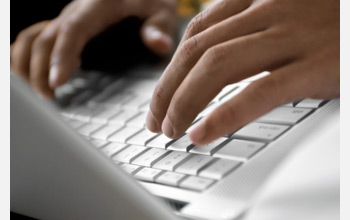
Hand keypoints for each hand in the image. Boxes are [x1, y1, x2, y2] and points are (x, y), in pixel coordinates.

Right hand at [11, 0, 176, 97]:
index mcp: (96, 7)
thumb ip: (158, 26)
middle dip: (39, 69)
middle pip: (45, 38)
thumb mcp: (161, 8)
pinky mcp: (66, 25)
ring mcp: (68, 19)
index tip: (57, 81)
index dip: (61, 56)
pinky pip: (37, 36)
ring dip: (28, 63)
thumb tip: (160, 45)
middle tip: (47, 97)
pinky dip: (28, 55)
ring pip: (34, 37)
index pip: (72, 31)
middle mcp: (76, 12)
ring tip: (39, 91)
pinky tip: (36, 74)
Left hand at [146, 0, 338, 144]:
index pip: (197, 32)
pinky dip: (223, 116)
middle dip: (167, 89)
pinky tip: (201, 133)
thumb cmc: (334, 25)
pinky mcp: (316, 66)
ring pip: (217, 67)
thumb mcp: (287, 18)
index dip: (171, 67)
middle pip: (198, 50)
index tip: (161, 95)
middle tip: (156, 119)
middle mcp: (271, 11)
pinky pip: (257, 92)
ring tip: (170, 130)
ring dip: (184, 102)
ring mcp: (293, 36)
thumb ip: (252, 34)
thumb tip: (215, 64)